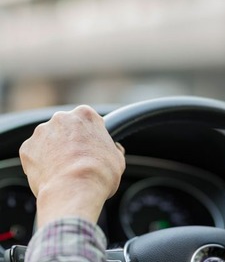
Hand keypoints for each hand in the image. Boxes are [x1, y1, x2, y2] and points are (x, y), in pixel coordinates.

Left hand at [19, 105, 125, 226]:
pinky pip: (34, 154)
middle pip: (66, 127)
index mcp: (86, 115)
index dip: (91, 135)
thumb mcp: (118, 159)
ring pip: (48, 140)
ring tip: (64, 171)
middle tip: (78, 160)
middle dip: (70, 141)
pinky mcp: (27, 148)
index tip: (92, 147)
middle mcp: (62, 118)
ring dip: (54, 151)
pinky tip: (51, 175)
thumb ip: (113, 149)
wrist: (74, 189)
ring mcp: (42, 132)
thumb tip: (114, 150)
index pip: (88, 120)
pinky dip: (40, 163)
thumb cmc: (100, 173)